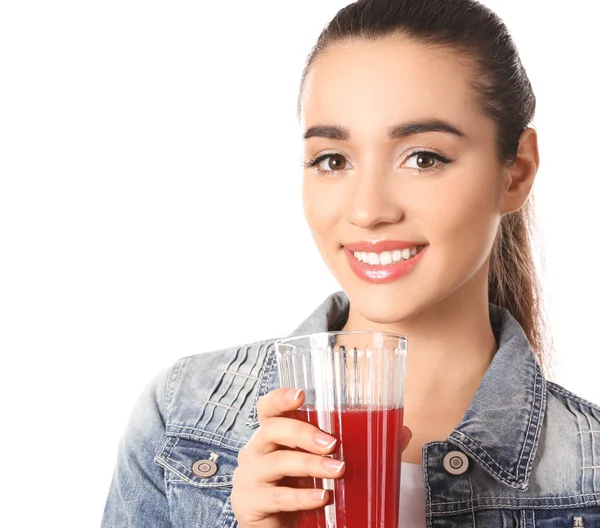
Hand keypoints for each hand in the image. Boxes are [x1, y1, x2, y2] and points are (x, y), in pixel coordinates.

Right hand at [231, 388, 412, 527]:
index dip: (280, 398)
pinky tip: (322, 498)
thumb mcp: (325, 464)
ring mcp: (249, 477)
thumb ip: (360, 446)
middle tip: (332, 443)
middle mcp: (255, 450)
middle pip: (271, 429)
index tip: (301, 395)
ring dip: (310, 465)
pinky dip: (302, 497)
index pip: (267, 408)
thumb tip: (401, 431)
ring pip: (277, 462)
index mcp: (271, 435)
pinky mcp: (251, 503)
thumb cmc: (300, 488)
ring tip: (338, 470)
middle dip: (303, 433)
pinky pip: (277, 496)